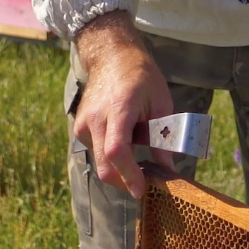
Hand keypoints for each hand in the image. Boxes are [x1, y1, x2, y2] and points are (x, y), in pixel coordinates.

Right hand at [73, 10, 174, 198]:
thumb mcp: (161, 104)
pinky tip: (126, 140)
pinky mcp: (80, 128)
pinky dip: (112, 156)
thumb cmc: (142, 77)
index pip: (116, 151)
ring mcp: (83, 124)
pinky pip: (96, 152)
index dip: (128, 175)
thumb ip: (164, 139)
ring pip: (100, 162)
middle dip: (125, 181)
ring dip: (120, 167)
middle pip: (104, 165)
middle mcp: (95, 119)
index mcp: (118, 109)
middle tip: (145, 185)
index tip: (141, 190)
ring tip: (139, 149)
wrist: (111, 57)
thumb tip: (169, 170)